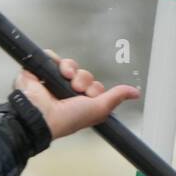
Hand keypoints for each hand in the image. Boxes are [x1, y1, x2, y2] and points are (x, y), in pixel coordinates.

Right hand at [14, 49, 139, 139]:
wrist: (42, 114)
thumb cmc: (66, 119)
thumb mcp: (99, 109)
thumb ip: (116, 97)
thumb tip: (135, 93)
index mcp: (80, 103)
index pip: (94, 86)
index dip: (95, 88)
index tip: (90, 96)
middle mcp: (67, 92)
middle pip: (84, 74)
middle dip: (84, 80)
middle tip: (76, 89)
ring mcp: (53, 82)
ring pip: (71, 65)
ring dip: (71, 70)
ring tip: (65, 80)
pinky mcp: (40, 71)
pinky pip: (52, 57)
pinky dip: (54, 60)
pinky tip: (56, 70)